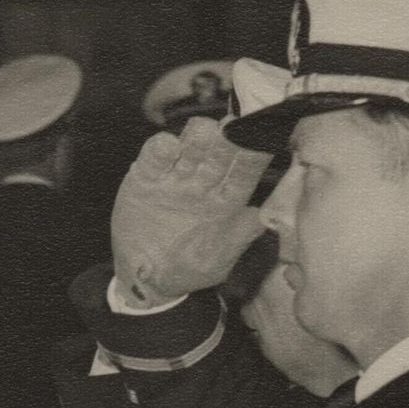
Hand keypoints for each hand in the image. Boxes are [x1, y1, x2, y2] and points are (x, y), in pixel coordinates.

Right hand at [110, 120, 270, 300]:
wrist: (144, 280)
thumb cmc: (187, 270)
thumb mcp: (218, 261)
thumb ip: (240, 236)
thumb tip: (265, 216)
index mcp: (226, 199)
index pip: (244, 172)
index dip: (251, 156)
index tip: (258, 141)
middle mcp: (204, 182)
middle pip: (218, 154)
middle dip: (226, 140)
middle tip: (231, 127)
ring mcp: (175, 178)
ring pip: (189, 150)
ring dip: (196, 138)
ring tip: (202, 131)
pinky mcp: (146, 178)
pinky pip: (153, 160)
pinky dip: (158, 150)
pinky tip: (166, 147)